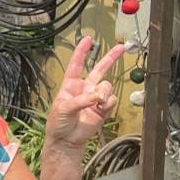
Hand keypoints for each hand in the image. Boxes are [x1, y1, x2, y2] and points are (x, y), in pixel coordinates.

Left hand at [44, 37, 125, 152]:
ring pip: (107, 86)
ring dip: (104, 93)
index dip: (82, 51)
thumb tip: (97, 96)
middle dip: (110, 58)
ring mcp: (95, 98)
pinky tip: (101, 109)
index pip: (76, 64)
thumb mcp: (64, 108)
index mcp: (71, 85)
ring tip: (98, 103)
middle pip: (99, 69)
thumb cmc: (58, 123)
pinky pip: (111, 100)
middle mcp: (85, 88)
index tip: (87, 39)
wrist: (66, 140)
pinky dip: (108, 104)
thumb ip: (81, 100)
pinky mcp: (103, 108)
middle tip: (121, 47)